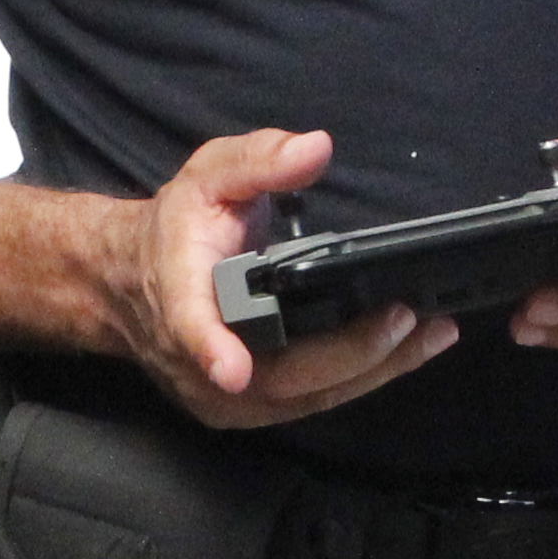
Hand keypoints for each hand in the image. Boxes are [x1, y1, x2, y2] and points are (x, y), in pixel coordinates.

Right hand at [97, 124, 456, 430]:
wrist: (128, 285)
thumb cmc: (176, 229)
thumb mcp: (209, 176)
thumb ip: (260, 159)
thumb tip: (315, 148)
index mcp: (180, 293)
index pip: (190, 325)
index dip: (213, 349)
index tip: (233, 370)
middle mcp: (196, 358)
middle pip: (276, 375)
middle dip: (349, 352)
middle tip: (407, 319)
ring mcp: (221, 394)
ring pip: (302, 397)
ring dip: (370, 371)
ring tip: (429, 337)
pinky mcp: (245, 409)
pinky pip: (308, 401)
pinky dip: (358, 379)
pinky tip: (401, 354)